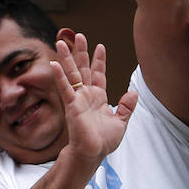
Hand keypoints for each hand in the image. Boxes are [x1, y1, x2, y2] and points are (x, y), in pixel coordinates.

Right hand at [50, 33, 137, 167]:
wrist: (92, 153)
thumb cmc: (103, 141)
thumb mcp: (121, 122)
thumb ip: (126, 107)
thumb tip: (134, 92)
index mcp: (98, 97)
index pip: (98, 74)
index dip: (99, 60)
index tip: (100, 46)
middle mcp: (86, 95)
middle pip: (83, 68)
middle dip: (81, 51)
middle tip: (79, 35)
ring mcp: (78, 98)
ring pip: (72, 73)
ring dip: (67, 57)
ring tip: (62, 41)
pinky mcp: (72, 105)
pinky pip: (65, 87)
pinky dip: (59, 76)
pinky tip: (54, 63)